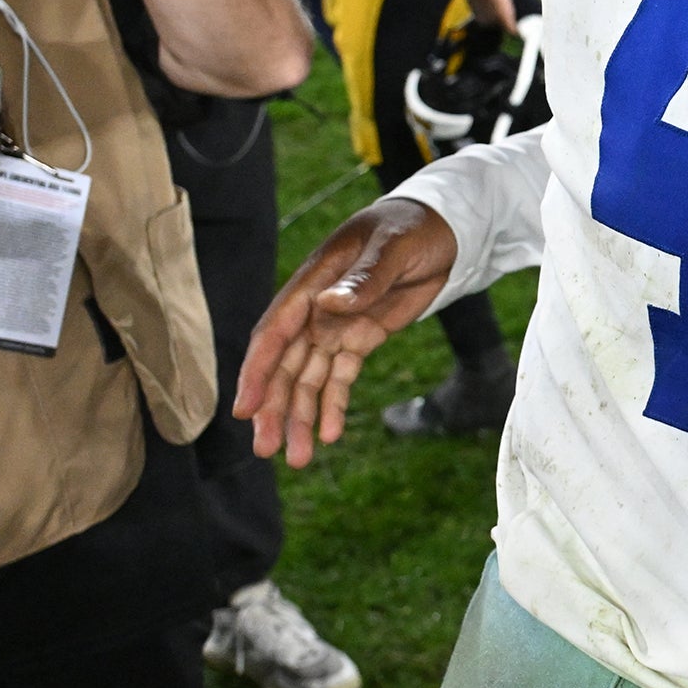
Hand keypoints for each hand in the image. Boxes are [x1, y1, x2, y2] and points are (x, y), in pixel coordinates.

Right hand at [237, 197, 458, 465]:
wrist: (443, 229)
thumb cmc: (411, 228)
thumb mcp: (393, 248)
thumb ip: (363, 278)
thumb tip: (327, 304)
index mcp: (313, 283)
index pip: (276, 332)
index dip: (258, 371)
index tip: (245, 409)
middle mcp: (316, 309)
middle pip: (285, 365)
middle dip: (275, 408)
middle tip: (266, 450)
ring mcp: (336, 326)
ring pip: (308, 378)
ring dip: (301, 416)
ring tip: (299, 458)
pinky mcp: (360, 337)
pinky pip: (340, 377)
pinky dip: (333, 405)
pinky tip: (330, 435)